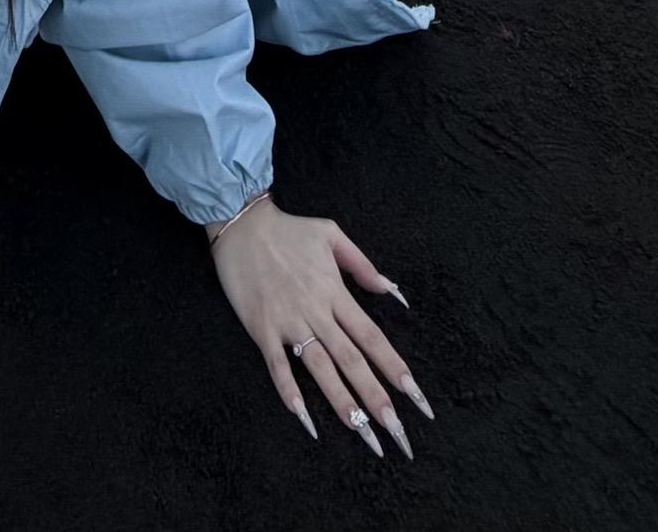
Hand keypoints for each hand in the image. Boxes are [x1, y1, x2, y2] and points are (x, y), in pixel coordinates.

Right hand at [207, 200, 432, 458]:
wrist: (241, 222)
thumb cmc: (289, 230)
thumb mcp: (332, 234)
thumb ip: (362, 265)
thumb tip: (392, 293)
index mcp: (335, 291)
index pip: (372, 337)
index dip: (395, 368)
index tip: (416, 398)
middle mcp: (316, 311)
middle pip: (352, 361)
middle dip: (376, 399)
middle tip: (397, 434)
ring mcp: (288, 322)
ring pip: (320, 368)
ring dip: (342, 404)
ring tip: (363, 434)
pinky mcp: (261, 328)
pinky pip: (277, 365)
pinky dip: (290, 391)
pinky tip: (305, 419)